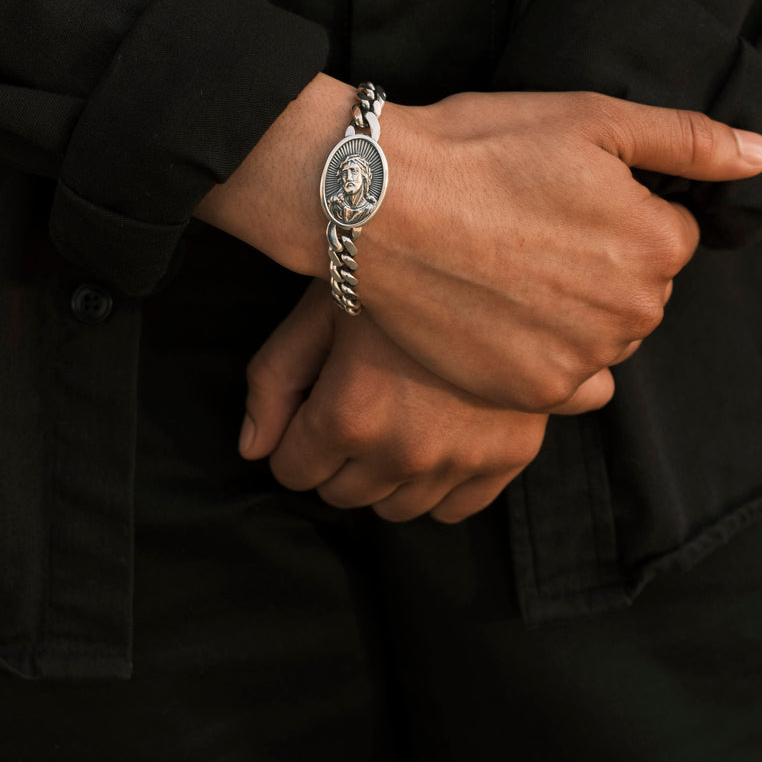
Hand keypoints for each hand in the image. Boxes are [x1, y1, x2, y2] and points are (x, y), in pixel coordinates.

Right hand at [199, 77, 761, 413]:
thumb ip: (688, 141)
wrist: (380, 205)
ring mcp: (581, 358)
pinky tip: (496, 311)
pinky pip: (562, 379)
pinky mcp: (530, 393)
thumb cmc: (482, 149)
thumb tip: (761, 158)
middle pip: (637, 292)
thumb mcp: (592, 118)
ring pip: (600, 336)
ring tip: (507, 269)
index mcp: (657, 242)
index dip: (616, 213)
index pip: (668, 237)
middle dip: (599, 265)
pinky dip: (538, 351)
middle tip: (529, 230)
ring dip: (570, 312)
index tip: (560, 197)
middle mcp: (633, 312)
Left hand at [241, 282, 614, 522]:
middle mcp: (405, 450)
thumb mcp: (318, 311)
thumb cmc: (393, 271)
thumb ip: (274, 379)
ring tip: (397, 416)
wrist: (495, 251)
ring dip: (384, 475)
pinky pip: (453, 510)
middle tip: (358, 401)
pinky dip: (439, 484)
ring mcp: (462, 459)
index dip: (296, 436)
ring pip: (394, 510)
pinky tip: (438, 436)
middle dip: (336, 457)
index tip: (316, 404)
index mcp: (350, 414)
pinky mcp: (508, 457)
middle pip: (340, 494)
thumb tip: (253, 449)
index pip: (292, 471)